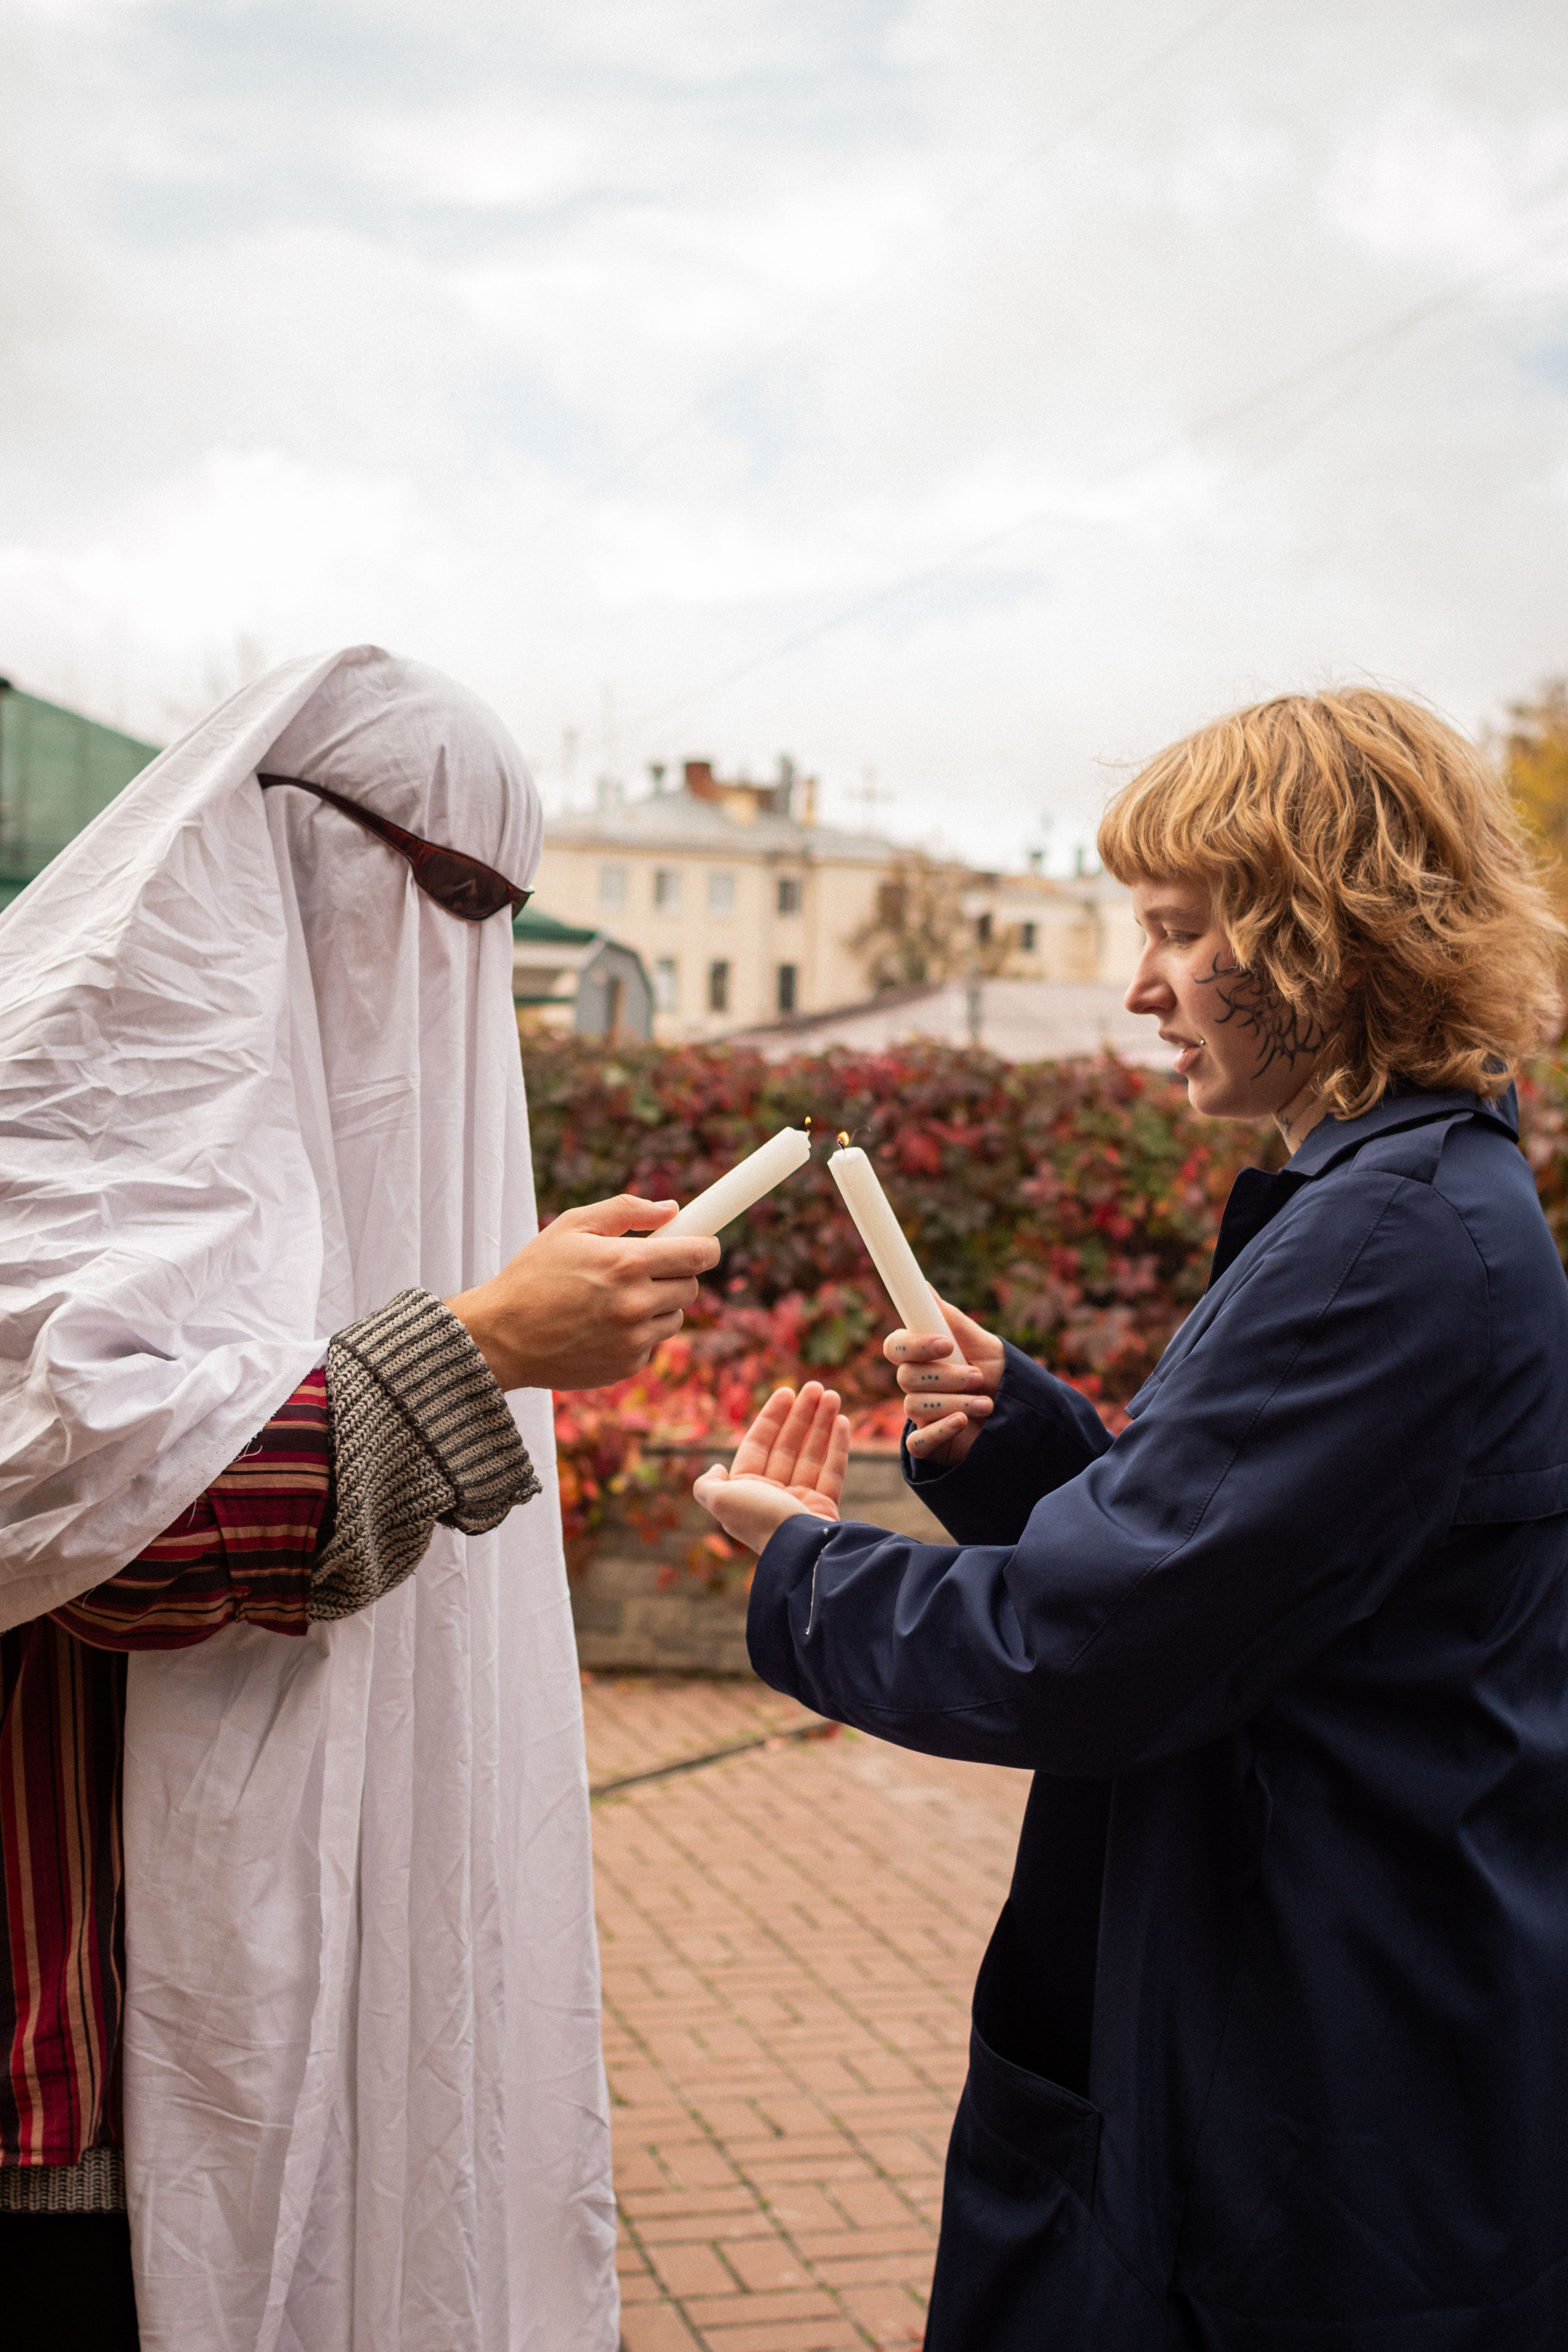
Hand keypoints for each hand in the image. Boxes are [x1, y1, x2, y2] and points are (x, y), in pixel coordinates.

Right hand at [446, 1196, 720, 1391]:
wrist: (500, 1337)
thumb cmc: (532, 1275)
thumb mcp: (571, 1227)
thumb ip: (625, 1210)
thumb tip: (671, 1208)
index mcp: (625, 1264)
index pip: (698, 1254)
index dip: (706, 1246)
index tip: (702, 1244)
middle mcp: (635, 1305)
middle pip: (691, 1287)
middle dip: (674, 1274)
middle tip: (641, 1269)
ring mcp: (632, 1341)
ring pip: (674, 1317)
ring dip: (657, 1306)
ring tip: (613, 1299)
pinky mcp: (625, 1367)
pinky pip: (650, 1344)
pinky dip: (636, 1334)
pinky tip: (600, 1326)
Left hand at [693, 1381, 850, 1554]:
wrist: (802, 1551)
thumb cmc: (762, 1520)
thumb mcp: (722, 1500)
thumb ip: (708, 1484)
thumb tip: (715, 1468)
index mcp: (748, 1491)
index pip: (759, 1445)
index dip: (772, 1417)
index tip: (786, 1392)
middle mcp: (773, 1494)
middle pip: (788, 1445)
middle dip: (802, 1415)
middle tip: (817, 1387)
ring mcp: (801, 1501)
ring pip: (812, 1454)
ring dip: (822, 1423)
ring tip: (832, 1396)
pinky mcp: (825, 1508)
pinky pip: (832, 1470)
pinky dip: (837, 1445)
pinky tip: (842, 1420)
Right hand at [887, 1299, 1003, 1467]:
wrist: (1021, 1414)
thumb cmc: (997, 1373)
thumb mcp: (981, 1343)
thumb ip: (951, 1319)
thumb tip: (924, 1286)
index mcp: (921, 1356)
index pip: (895, 1346)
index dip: (915, 1345)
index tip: (946, 1344)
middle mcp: (915, 1384)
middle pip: (907, 1377)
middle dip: (946, 1377)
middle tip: (977, 1377)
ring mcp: (920, 1415)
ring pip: (915, 1406)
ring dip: (954, 1402)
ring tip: (986, 1404)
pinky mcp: (928, 1444)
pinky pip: (917, 1442)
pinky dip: (940, 1431)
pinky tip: (962, 1422)